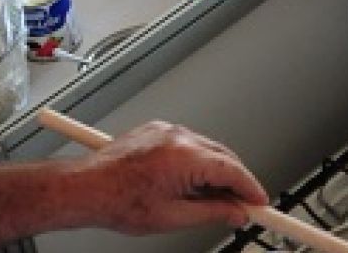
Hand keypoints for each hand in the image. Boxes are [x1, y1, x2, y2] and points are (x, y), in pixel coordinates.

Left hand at [73, 120, 268, 233]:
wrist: (86, 187)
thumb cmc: (118, 201)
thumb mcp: (173, 217)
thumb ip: (212, 213)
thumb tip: (235, 213)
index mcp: (184, 156)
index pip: (232, 170)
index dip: (251, 189)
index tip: (261, 203)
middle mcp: (177, 136)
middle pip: (223, 156)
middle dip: (236, 181)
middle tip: (242, 206)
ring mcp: (165, 130)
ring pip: (206, 149)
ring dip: (215, 171)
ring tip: (213, 199)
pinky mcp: (155, 130)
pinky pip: (187, 143)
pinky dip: (196, 161)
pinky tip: (192, 183)